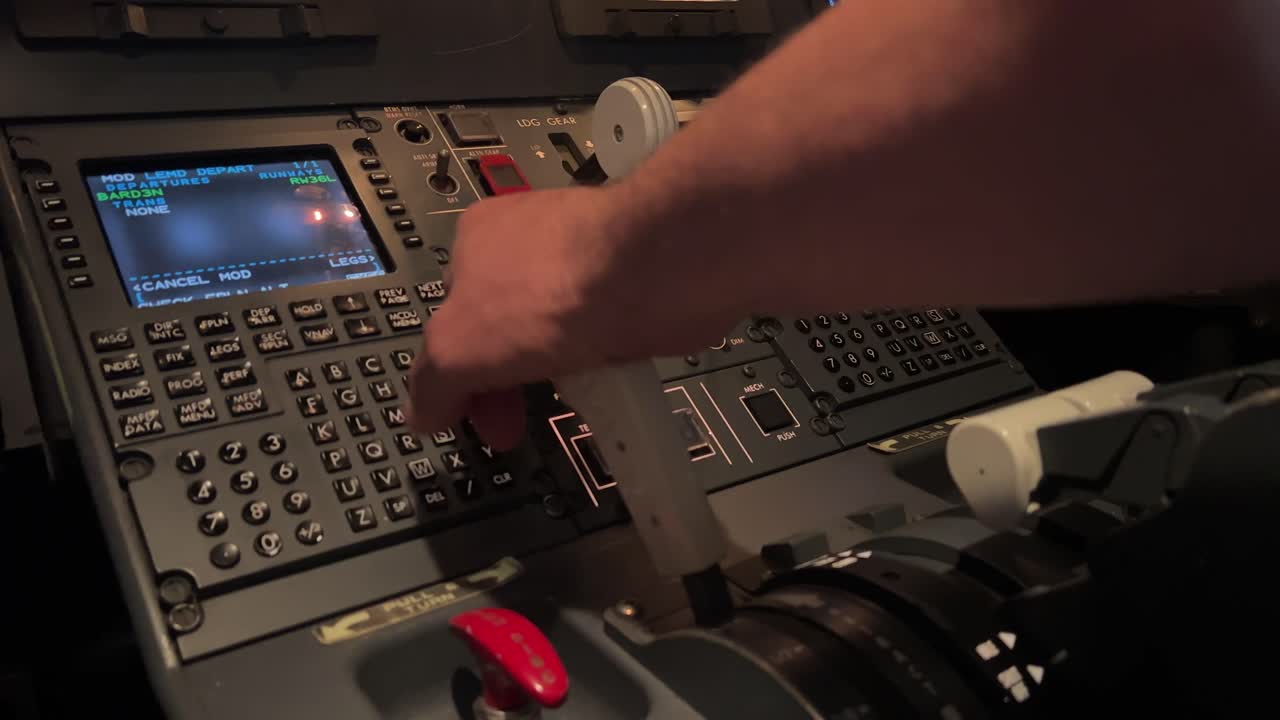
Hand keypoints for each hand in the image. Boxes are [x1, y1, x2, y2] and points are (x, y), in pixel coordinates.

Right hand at [406, 186, 741, 448]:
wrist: (650, 273)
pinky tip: (605, 378)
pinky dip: (600, 354)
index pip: (451, 314)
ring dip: (554, 369)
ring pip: (555, 327)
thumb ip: (431, 383)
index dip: (454, 372)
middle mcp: (529, 235)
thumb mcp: (455, 350)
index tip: (472, 418)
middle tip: (513, 430)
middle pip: (503, 323)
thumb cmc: (541, 300)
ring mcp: (587, 251)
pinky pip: (604, 326)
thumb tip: (421, 416)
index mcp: (476, 236)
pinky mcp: (634, 273)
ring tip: (567, 401)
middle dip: (503, 381)